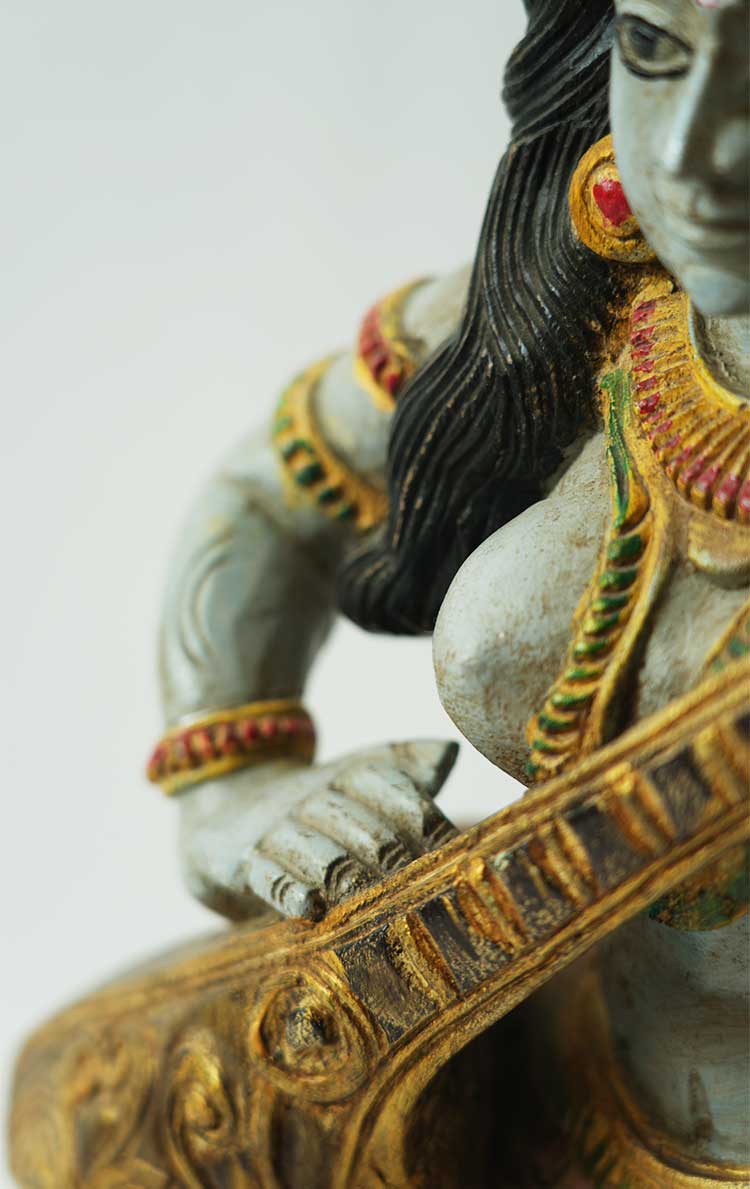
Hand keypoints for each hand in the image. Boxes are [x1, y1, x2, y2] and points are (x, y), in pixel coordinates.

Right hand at [178, 740, 457, 920]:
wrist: (228, 800)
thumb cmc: (318, 804)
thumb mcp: (358, 778)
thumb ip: (407, 769)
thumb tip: (451, 749)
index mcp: (353, 775)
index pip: (394, 787)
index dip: (425, 819)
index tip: (455, 852)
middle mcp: (317, 798)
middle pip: (365, 825)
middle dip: (394, 852)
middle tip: (420, 882)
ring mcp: (279, 830)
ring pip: (321, 853)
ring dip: (348, 872)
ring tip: (370, 894)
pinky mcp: (242, 861)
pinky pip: (268, 876)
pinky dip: (290, 890)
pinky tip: (311, 906)